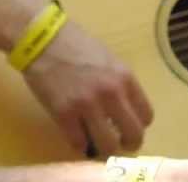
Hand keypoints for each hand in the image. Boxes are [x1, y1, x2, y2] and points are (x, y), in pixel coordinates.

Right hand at [23, 20, 152, 155]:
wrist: (41, 38)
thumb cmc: (75, 44)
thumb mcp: (108, 59)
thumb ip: (119, 83)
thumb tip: (124, 110)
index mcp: (125, 77)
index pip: (146, 115)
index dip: (138, 125)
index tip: (128, 126)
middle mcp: (111, 93)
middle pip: (133, 135)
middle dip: (128, 144)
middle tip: (118, 143)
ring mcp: (87, 105)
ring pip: (107, 145)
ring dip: (103, 149)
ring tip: (97, 143)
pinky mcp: (64, 114)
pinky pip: (79, 143)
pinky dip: (80, 145)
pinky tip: (77, 137)